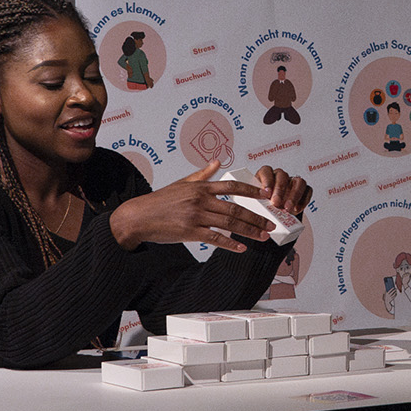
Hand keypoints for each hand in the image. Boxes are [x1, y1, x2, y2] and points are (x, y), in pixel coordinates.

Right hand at [108, 160, 273, 252]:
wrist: (138, 216)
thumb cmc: (160, 200)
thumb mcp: (182, 183)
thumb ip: (202, 174)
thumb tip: (217, 162)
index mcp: (200, 187)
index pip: (232, 186)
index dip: (252, 190)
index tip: (267, 194)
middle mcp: (200, 199)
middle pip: (235, 207)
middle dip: (256, 216)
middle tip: (272, 223)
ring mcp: (195, 216)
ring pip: (229, 223)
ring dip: (249, 230)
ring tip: (263, 235)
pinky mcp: (189, 232)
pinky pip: (214, 238)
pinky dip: (230, 244)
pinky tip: (242, 248)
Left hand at [249, 165, 311, 215]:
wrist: (273, 216)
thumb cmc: (262, 207)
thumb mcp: (256, 203)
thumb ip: (257, 200)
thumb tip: (258, 202)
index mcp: (265, 176)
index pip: (266, 171)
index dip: (267, 181)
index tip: (266, 193)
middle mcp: (280, 177)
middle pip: (282, 176)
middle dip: (280, 190)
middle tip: (276, 203)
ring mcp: (293, 182)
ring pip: (298, 182)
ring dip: (294, 195)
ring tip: (288, 208)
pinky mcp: (304, 190)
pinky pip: (307, 191)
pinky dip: (303, 201)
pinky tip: (296, 209)